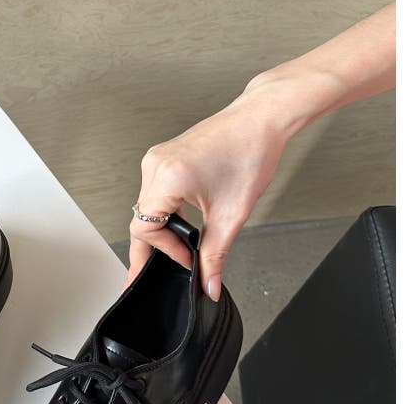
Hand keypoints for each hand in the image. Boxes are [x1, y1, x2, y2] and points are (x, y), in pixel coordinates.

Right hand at [126, 2, 395, 295]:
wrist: (262, 118)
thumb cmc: (251, 151)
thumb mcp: (232, 214)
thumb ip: (215, 255)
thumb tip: (207, 284)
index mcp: (168, 177)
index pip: (145, 229)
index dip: (164, 252)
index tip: (186, 262)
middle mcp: (156, 165)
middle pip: (140, 220)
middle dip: (152, 249)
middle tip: (148, 275)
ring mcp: (157, 158)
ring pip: (146, 208)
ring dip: (159, 231)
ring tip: (175, 251)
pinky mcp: (164, 157)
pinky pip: (154, 193)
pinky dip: (164, 213)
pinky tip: (179, 227)